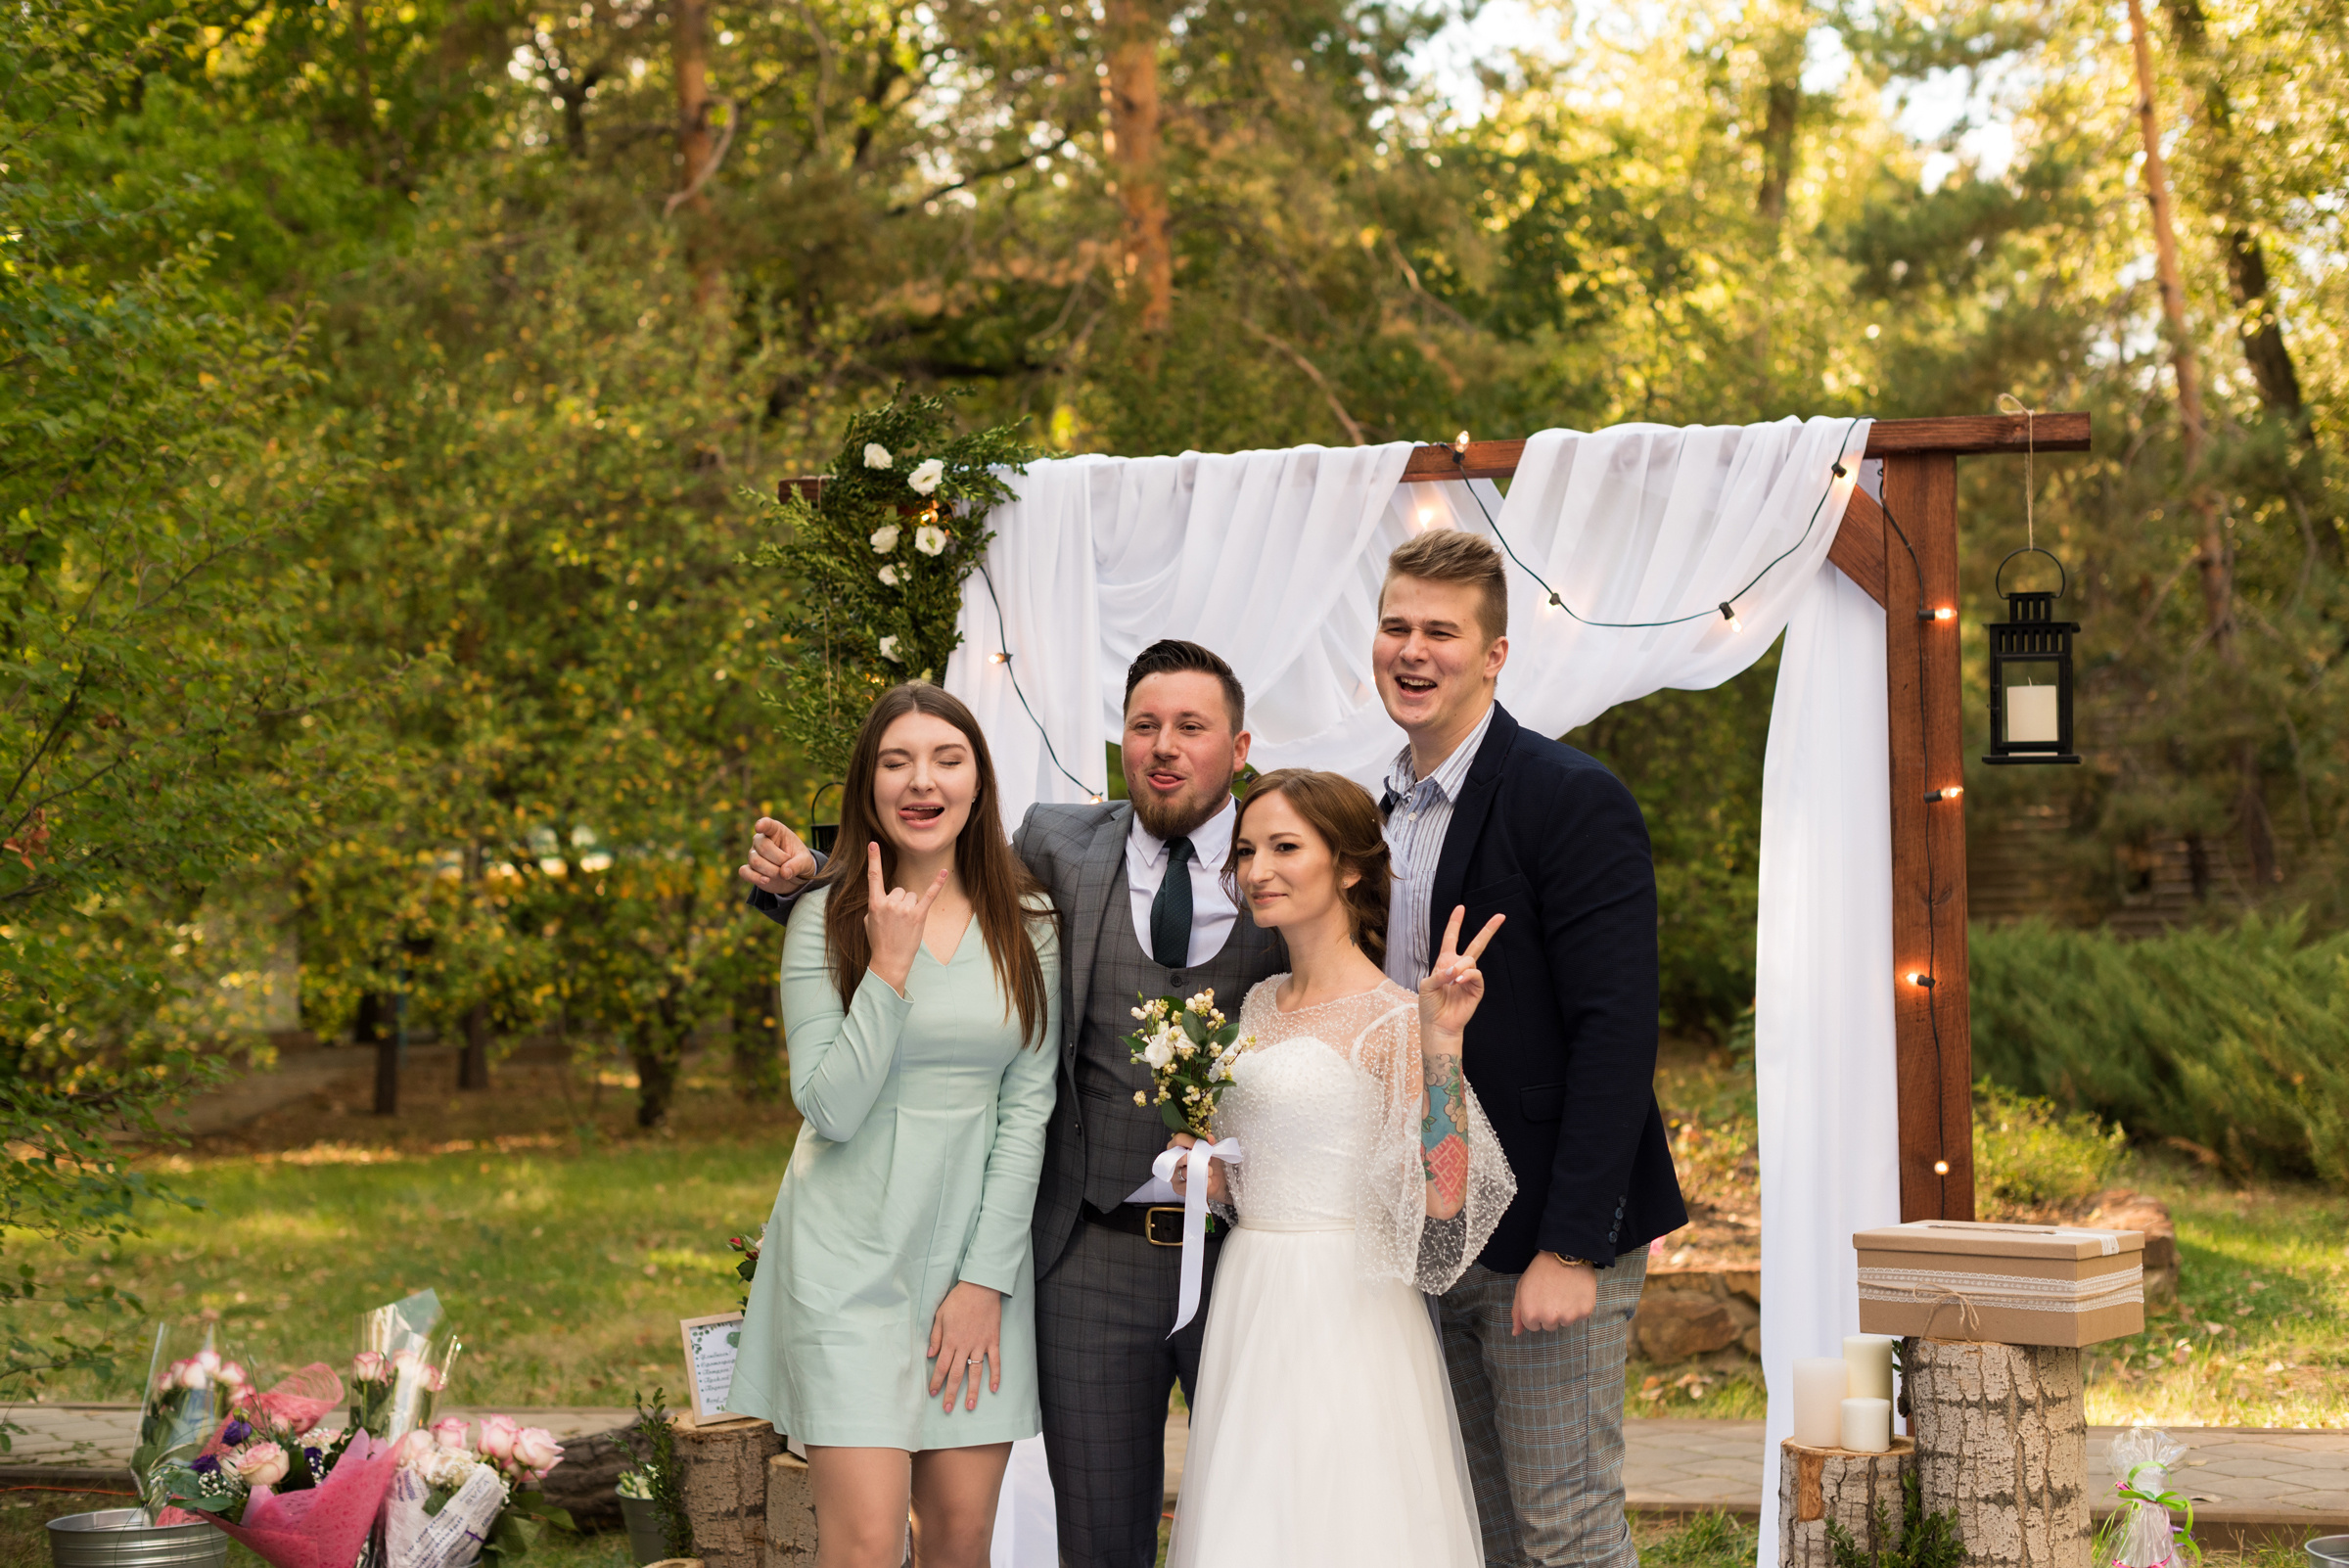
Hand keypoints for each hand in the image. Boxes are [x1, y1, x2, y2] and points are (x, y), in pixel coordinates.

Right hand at [739, 817, 818, 895]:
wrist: (794, 877)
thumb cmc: (799, 861)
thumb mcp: (806, 861)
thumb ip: (797, 865)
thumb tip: (784, 873)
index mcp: (776, 831)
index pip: (767, 824)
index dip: (763, 824)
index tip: (759, 826)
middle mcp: (761, 840)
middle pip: (763, 847)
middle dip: (779, 860)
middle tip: (788, 865)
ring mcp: (753, 854)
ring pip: (755, 861)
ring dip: (772, 871)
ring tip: (782, 873)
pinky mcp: (750, 869)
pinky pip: (744, 872)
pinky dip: (756, 878)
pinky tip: (766, 880)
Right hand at [864, 842, 949, 993]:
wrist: (889, 961)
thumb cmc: (879, 941)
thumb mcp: (869, 921)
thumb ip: (876, 905)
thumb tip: (883, 898)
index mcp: (875, 904)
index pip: (873, 877)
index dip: (873, 859)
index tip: (873, 843)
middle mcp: (890, 903)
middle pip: (899, 890)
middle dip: (900, 903)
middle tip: (897, 921)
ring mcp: (904, 909)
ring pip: (911, 895)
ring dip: (910, 907)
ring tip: (905, 924)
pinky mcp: (918, 916)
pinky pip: (929, 896)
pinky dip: (937, 884)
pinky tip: (944, 872)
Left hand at [926, 1281, 1003, 1411]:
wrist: (981, 1287)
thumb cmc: (958, 1300)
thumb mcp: (940, 1315)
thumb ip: (936, 1336)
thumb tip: (930, 1355)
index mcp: (951, 1340)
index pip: (942, 1366)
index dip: (937, 1381)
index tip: (932, 1393)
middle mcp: (965, 1346)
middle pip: (957, 1374)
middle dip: (951, 1393)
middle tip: (948, 1409)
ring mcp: (981, 1345)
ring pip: (976, 1372)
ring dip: (972, 1390)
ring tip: (969, 1406)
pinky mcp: (993, 1341)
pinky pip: (995, 1361)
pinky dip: (995, 1375)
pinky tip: (993, 1388)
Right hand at [1166, 1133, 1229, 1203]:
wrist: (1217, 1179)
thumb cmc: (1210, 1162)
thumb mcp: (1211, 1149)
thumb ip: (1209, 1141)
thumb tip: (1209, 1137)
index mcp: (1177, 1146)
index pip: (1179, 1139)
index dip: (1191, 1141)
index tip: (1206, 1144)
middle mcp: (1172, 1159)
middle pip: (1179, 1156)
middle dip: (1196, 1158)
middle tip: (1208, 1159)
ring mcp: (1173, 1174)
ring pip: (1185, 1171)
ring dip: (1202, 1171)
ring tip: (1210, 1171)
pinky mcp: (1177, 1187)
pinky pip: (1186, 1186)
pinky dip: (1200, 1183)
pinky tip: (1208, 1181)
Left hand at [1418, 904, 1503, 1041]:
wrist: (1438, 1025)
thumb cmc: (1429, 1005)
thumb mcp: (1426, 985)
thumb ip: (1439, 973)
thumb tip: (1456, 969)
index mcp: (1444, 963)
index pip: (1451, 939)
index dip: (1455, 924)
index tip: (1460, 908)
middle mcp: (1459, 967)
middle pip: (1476, 944)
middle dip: (1488, 930)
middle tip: (1501, 916)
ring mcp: (1469, 978)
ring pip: (1472, 959)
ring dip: (1461, 967)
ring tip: (1452, 980)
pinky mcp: (1477, 988)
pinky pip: (1476, 973)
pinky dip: (1467, 975)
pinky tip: (1458, 982)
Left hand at [1510, 1251, 1597, 1334]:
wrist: (1565, 1253)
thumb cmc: (1541, 1270)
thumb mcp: (1522, 1288)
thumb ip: (1517, 1313)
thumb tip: (1516, 1333)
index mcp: (1531, 1314)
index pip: (1533, 1326)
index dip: (1536, 1311)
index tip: (1540, 1298)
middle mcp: (1549, 1319)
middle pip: (1549, 1326)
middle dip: (1550, 1313)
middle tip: (1552, 1293)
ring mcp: (1568, 1316)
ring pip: (1565, 1322)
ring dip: (1565, 1311)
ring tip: (1564, 1291)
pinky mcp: (1584, 1312)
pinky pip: (1580, 1316)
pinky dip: (1578, 1306)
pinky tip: (1575, 1291)